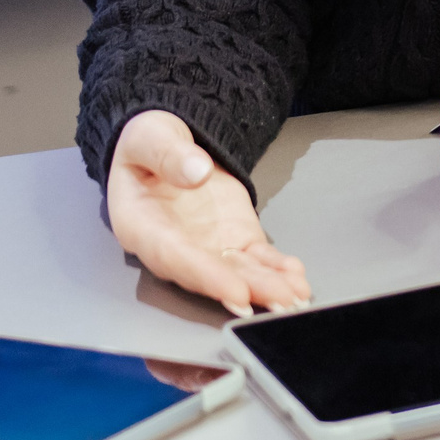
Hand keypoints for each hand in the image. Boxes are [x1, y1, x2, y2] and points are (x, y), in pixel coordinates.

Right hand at [107, 109, 310, 317]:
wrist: (169, 144)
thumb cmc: (148, 144)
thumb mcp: (149, 136)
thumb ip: (168, 154)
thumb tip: (196, 171)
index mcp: (142, 225)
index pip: (174, 257)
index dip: (206, 277)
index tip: (235, 290)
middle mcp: (175, 246)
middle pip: (211, 275)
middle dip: (247, 290)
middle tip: (278, 303)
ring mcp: (207, 245)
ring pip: (238, 272)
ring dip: (268, 287)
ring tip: (296, 298)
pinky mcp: (234, 237)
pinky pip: (256, 258)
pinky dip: (277, 269)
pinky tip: (296, 279)